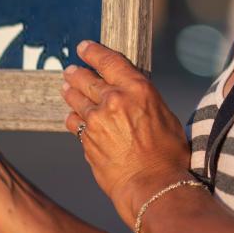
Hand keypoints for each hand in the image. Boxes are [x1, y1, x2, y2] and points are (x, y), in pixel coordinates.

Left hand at [63, 41, 195, 224]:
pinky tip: (73, 116)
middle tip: (71, 70)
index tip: (84, 47)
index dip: (94, 52)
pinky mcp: (87, 139)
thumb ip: (142, 99)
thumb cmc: (167, 154)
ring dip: (70, 92)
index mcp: (137, 89)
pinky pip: (75, 122)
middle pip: (87, 78)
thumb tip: (131, 94)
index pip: (110, 61)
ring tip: (66, 88)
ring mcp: (97, 120)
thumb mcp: (163, 115)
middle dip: (77, 73)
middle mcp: (114, 100)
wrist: (152, 185)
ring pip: (76, 99)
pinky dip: (73, 117)